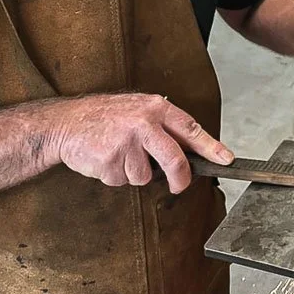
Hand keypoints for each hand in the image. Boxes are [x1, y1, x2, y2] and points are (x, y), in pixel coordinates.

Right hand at [52, 92, 233, 192]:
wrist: (66, 123)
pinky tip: (106, 159)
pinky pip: (123, 181)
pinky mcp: (111, 161)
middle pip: (175, 160)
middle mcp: (143, 123)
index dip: (211, 146)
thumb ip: (161, 127)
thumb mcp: (137, 110)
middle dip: (179, 178)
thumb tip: (190, 151)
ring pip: (145, 176)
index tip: (226, 159)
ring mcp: (127, 142)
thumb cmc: (105, 118)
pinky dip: (115, 176)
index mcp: (154, 108)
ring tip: (118, 155)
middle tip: (178, 185)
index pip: (190, 128)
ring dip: (133, 173)